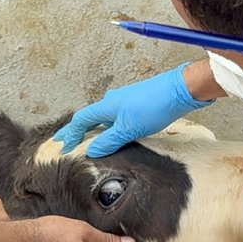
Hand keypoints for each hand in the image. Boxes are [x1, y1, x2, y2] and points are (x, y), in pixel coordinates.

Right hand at [53, 63, 212, 157]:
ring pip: (103, 116)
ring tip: (86, 138)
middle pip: (89, 117)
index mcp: (106, 106)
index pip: (81, 121)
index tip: (63, 147)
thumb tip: (91, 151)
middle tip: (64, 139)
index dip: (71, 134)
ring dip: (92, 127)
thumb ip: (109, 141)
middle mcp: (112, 101)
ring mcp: (124, 101)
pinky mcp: (136, 103)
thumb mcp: (129, 129)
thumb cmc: (154, 106)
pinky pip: (115, 116)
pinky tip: (113, 131)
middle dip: (76, 129)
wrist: (179, 90)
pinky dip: (107, 125)